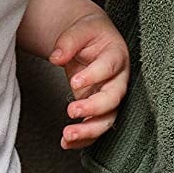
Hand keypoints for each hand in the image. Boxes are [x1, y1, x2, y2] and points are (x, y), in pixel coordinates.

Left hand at [49, 9, 130, 147]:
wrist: (92, 39)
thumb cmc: (89, 33)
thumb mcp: (80, 29)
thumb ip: (68, 41)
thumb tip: (56, 57)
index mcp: (116, 56)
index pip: (109, 68)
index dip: (94, 76)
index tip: (74, 81)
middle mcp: (117, 79)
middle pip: (113, 99)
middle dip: (94, 108)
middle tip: (72, 110)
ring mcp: (109, 96)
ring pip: (107, 119)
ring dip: (89, 131)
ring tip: (67, 136)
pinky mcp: (98, 108)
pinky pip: (95, 126)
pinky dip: (83, 139)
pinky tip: (66, 143)